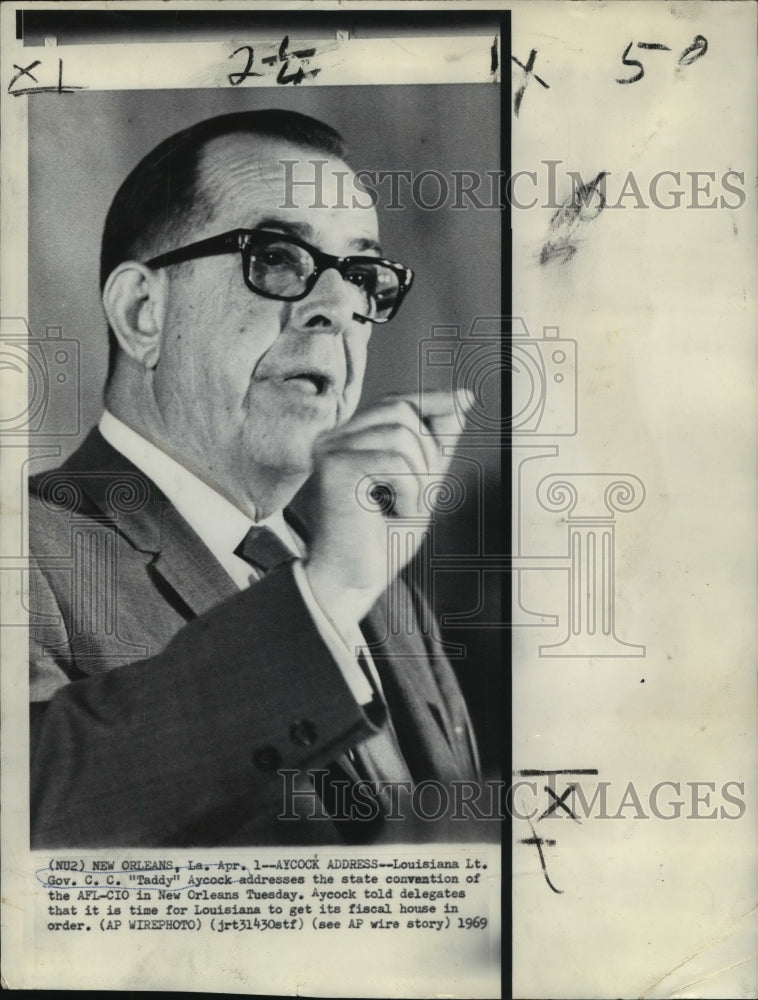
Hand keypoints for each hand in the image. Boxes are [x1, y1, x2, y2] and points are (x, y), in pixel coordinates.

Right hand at [303, 391, 467, 624]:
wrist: (350, 585)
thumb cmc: (378, 546)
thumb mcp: (418, 488)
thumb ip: (434, 448)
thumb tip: (461, 402)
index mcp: (345, 442)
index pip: (393, 403)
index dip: (432, 399)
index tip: (467, 398)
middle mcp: (331, 439)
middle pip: (399, 409)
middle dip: (427, 449)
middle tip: (419, 497)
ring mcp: (328, 450)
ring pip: (400, 434)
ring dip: (418, 477)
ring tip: (403, 510)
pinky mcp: (334, 467)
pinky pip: (394, 460)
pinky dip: (408, 490)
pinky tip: (391, 515)